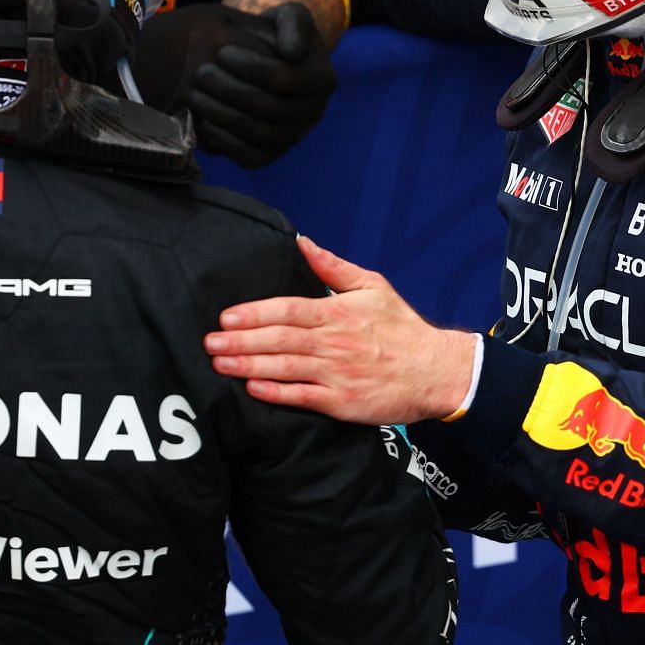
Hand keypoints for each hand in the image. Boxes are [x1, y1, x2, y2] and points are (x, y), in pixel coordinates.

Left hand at [187, 3, 335, 166]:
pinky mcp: (273, 154)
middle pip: (271, 108)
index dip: (250, 66)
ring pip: (260, 134)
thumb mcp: (290, 17)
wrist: (268, 62)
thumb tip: (292, 52)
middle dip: (230, 90)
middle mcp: (314, 112)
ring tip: (196, 94)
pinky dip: (226, 142)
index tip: (222, 51)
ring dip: (222, 114)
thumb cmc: (277, 35)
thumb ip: (294, 22)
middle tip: (201, 73)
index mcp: (323, 80)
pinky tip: (205, 120)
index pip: (285, 79)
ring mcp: (294, 137)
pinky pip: (251, 158)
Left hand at [205, 236, 477, 422]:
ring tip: (220, 364)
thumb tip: (302, 243)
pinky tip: (252, 388)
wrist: (435, 371)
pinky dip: (276, 393)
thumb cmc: (403, 329)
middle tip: (208, 342)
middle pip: (279, 338)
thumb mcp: (373, 287)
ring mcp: (338, 373)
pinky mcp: (343, 402)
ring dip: (249, 365)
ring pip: (285, 367)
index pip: (288, 309)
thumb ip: (333, 267)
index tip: (226, 316)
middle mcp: (335, 342)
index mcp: (339, 312)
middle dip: (240, 340)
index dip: (254, 313)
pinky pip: (303, 397)